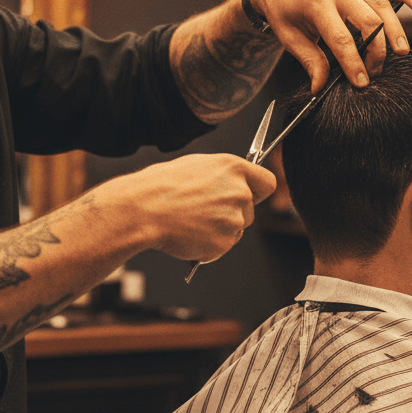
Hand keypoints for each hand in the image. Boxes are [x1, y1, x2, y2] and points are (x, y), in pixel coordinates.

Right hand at [97, 153, 275, 263]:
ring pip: (236, 229)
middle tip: (204, 211)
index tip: (249, 196)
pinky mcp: (224, 243)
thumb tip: (231, 182)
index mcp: (233, 168)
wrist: (143, 210)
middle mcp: (239, 192)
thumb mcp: (196, 166)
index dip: (258, 191)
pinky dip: (209, 244)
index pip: (268, 183)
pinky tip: (189, 233)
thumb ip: (222, 175)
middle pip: (250, 210)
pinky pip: (222, 246)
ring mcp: (233, 219)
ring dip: (220, 229)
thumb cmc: (162, 185)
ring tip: (192, 221)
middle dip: (232, 213)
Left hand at [249, 0, 411, 91]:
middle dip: (375, 52)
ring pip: (382, 6)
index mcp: (316, 2)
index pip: (341, 38)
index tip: (361, 83)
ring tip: (401, 53)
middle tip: (374, 74)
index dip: (354, 63)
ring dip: (395, 31)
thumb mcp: (289, 36)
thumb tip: (320, 88)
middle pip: (368, 23)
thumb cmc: (283, 10)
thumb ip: (310, 60)